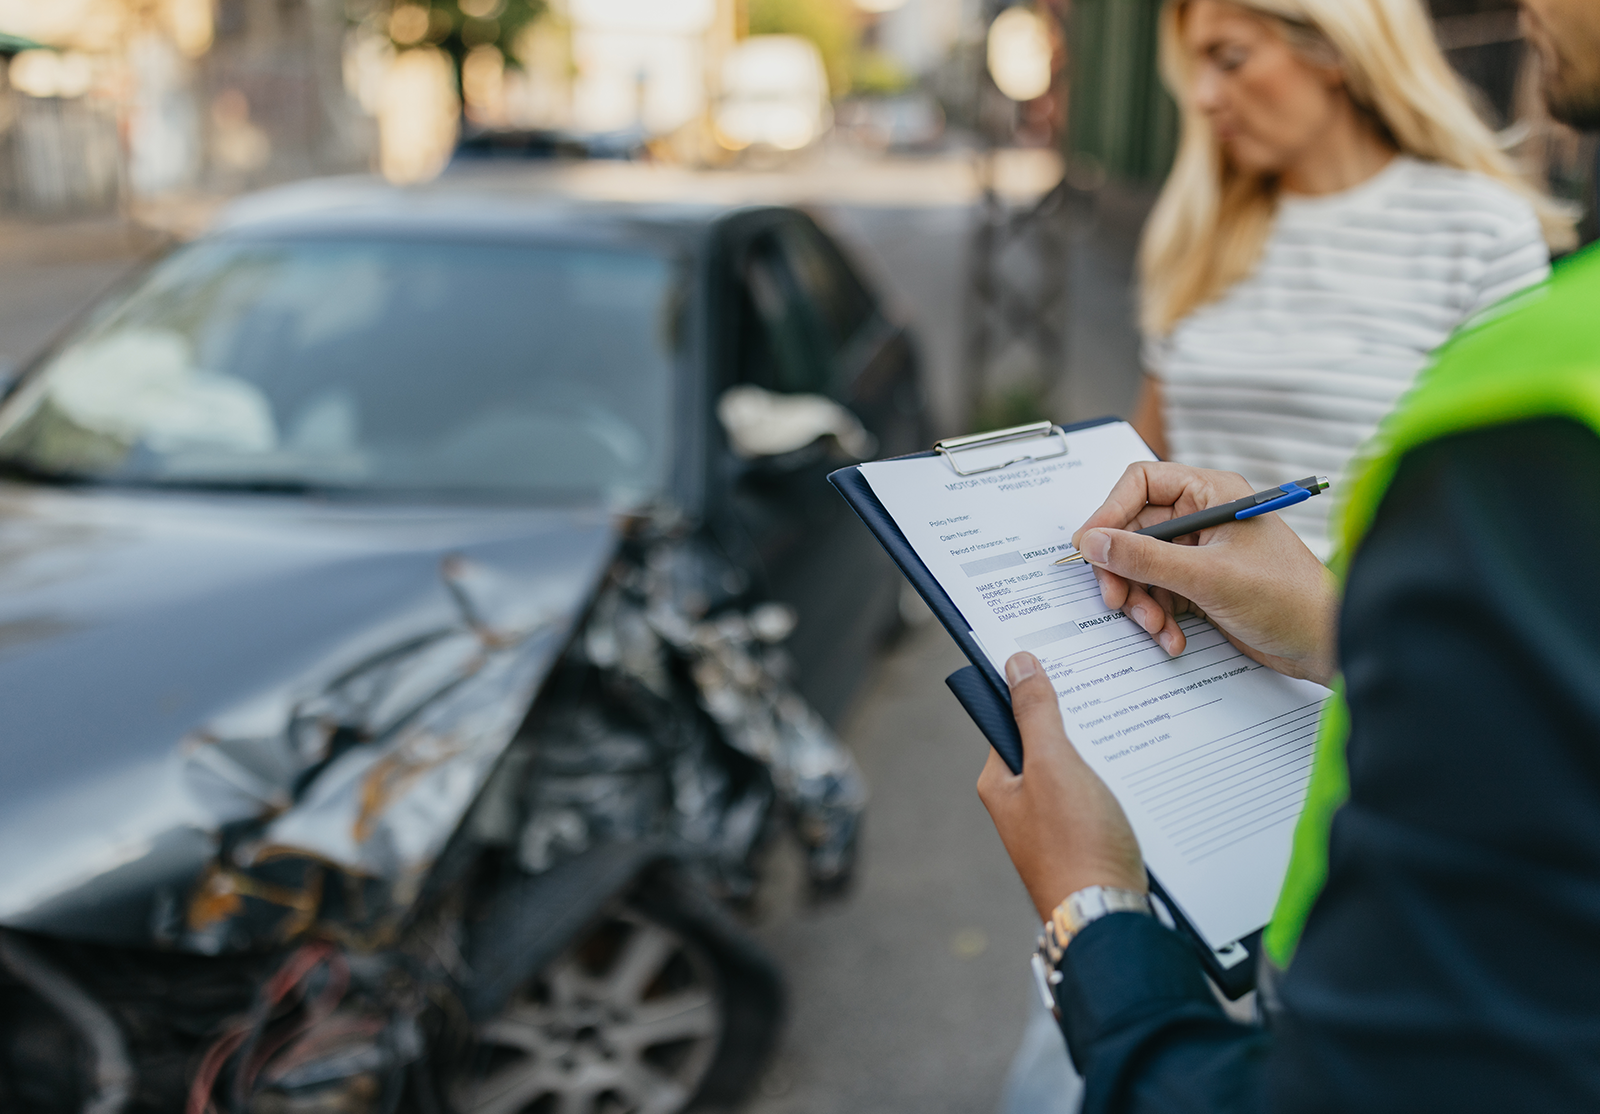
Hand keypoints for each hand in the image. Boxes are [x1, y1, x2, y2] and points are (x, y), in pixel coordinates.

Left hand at [976, 653, 1144, 920]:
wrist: (1109, 919)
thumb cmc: (1075, 845)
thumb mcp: (1053, 766)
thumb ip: (1035, 713)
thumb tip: (1016, 664)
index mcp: (1001, 782)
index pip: (1014, 718)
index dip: (1039, 689)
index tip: (1069, 661)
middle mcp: (1022, 804)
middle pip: (1051, 742)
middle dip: (1080, 720)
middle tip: (1114, 691)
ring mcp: (1054, 824)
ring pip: (1080, 769)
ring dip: (1105, 750)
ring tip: (1135, 727)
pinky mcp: (1086, 840)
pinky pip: (1101, 796)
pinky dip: (1118, 780)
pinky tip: (1144, 767)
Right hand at [1071, 463, 1338, 685]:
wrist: (1325, 644)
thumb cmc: (1289, 598)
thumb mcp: (1208, 577)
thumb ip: (1145, 558)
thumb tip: (1094, 542)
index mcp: (1212, 494)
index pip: (1142, 483)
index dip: (1110, 511)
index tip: (1090, 545)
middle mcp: (1203, 517)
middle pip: (1134, 531)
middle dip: (1124, 570)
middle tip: (1116, 598)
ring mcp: (1201, 553)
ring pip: (1142, 568)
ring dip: (1141, 601)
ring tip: (1155, 626)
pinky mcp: (1201, 585)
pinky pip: (1158, 594)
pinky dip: (1158, 617)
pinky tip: (1172, 637)